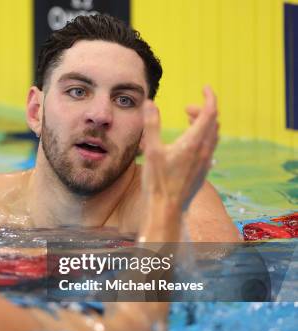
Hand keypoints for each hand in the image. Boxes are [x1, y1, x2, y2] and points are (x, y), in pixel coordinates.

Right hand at [141, 86, 218, 212]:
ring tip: (189, 123)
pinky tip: (190, 144)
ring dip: (204, 125)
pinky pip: (210, 148)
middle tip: (186, 109)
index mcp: (193, 142)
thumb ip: (152, 125)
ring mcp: (206, 162)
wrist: (167, 209)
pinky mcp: (203, 172)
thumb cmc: (158, 182)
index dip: (209, 97)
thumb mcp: (151, 150)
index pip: (210, 112)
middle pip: (213, 122)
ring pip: (213, 136)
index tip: (205, 88)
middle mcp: (204, 150)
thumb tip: (150, 103)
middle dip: (202, 110)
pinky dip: (203, 138)